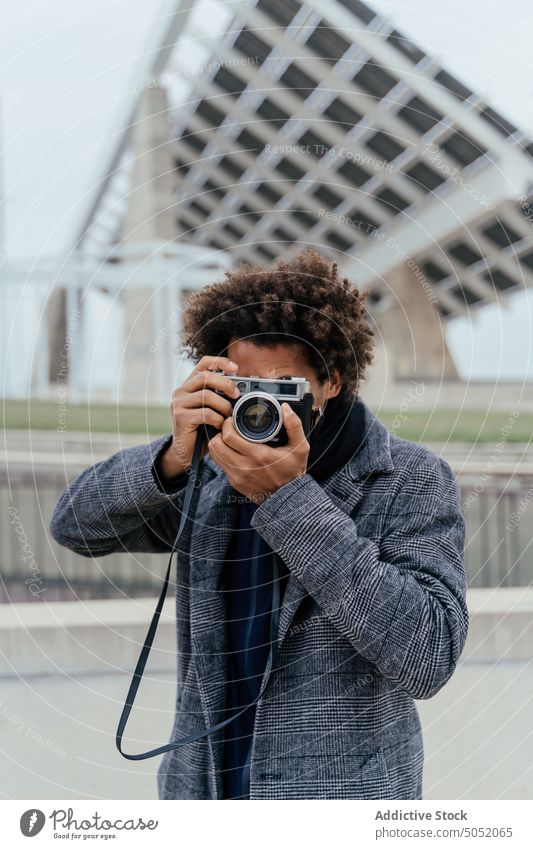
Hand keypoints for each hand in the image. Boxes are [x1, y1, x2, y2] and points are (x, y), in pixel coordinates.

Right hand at [160, 355, 240, 476]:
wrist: (186, 451)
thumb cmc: (202, 428)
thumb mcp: (211, 408)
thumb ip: (220, 396)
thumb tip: (241, 388)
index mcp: (190, 385)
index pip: (203, 364)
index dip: (220, 362)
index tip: (236, 368)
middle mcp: (181, 391)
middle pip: (206, 377)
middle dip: (226, 384)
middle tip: (237, 394)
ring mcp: (179, 404)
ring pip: (207, 395)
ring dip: (223, 406)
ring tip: (228, 416)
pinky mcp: (181, 418)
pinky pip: (206, 413)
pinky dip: (218, 420)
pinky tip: (219, 426)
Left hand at [208, 403, 309, 503]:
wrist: (288, 499)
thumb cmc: (293, 472)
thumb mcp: (300, 448)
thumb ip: (294, 426)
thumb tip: (286, 408)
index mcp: (259, 455)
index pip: (229, 436)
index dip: (227, 424)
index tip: (233, 419)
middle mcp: (244, 467)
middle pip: (216, 444)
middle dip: (220, 431)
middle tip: (228, 427)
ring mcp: (237, 476)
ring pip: (214, 454)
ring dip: (218, 443)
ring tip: (228, 437)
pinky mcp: (234, 482)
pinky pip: (220, 464)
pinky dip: (222, 455)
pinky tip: (232, 450)